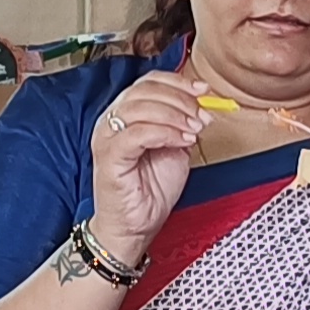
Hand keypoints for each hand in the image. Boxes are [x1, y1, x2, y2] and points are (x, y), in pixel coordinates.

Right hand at [86, 71, 211, 263]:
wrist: (134, 227)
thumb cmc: (149, 191)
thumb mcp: (174, 149)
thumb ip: (181, 125)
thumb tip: (201, 106)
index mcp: (124, 114)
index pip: (148, 82)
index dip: (177, 82)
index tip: (203, 90)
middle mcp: (110, 121)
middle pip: (145, 90)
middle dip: (180, 99)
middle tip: (202, 116)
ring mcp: (106, 138)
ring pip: (141, 108)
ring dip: (175, 115)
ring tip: (194, 130)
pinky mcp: (109, 157)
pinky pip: (137, 133)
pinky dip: (165, 132)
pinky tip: (182, 141)